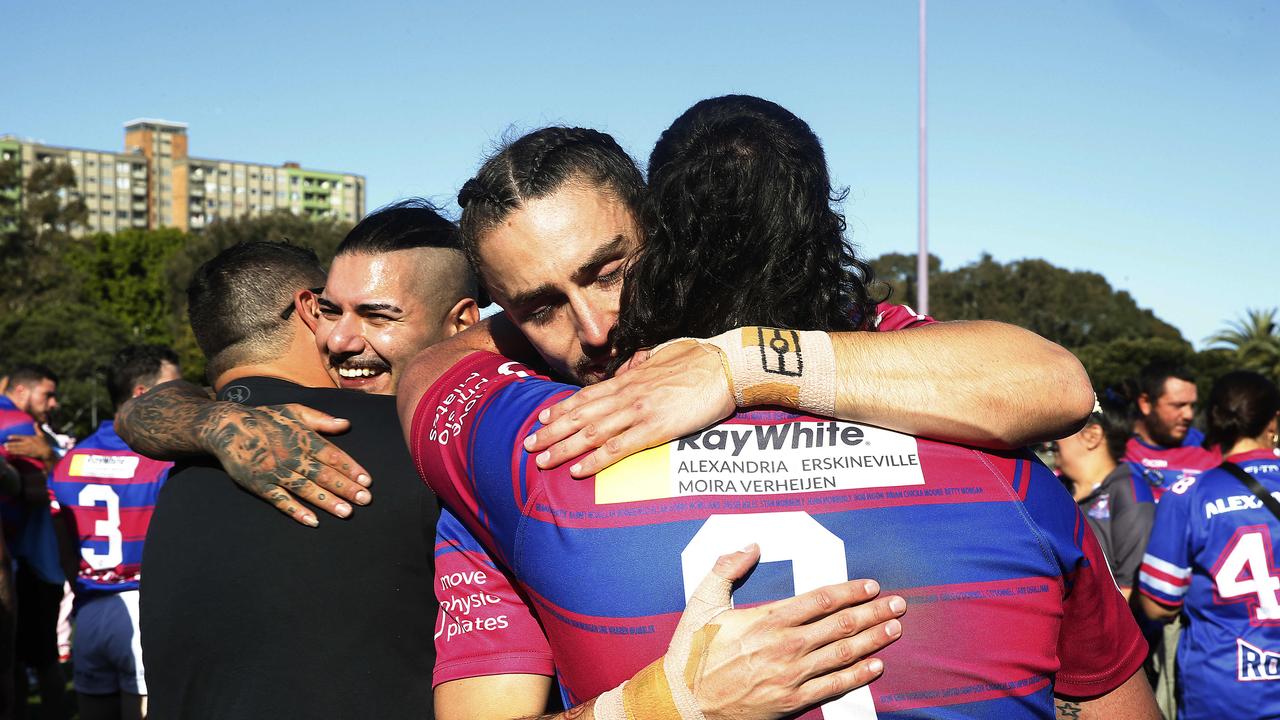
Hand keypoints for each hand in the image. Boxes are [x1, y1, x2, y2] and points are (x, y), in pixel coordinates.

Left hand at [3, 434, 55, 464]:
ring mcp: (27, 449)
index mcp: (30, 438)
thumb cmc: (45, 443)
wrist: (47, 452)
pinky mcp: (28, 454)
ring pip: (17, 449)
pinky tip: (11, 453)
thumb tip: (36, 422)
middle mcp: (27, 444)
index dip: (14, 437)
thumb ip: (37, 429)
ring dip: (11, 449)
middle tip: (4, 444)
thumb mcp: (42, 435)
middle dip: (10, 444)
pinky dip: (15, 453)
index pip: (20, 437)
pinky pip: (20, 453)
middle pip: (17, 444)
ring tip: (6, 448)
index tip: (8, 437)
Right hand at [200, 403, 372, 526]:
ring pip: (306, 489)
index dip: (351, 468)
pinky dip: (297, 511)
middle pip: (323, 474)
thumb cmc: (266, 418)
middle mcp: (292, 456)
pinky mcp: (260, 485)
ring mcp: (276, 472)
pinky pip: (281, 501)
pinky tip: (313, 521)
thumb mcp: (294, 411)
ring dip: (327, 502)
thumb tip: (346, 424)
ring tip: (347, 512)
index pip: (332, 455)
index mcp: (303, 438)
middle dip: (346, 488)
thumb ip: (321, 420)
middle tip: (366, 500)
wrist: (227, 427)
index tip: (367, 481)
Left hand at [524, 341, 734, 477]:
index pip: (586, 395)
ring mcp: (639, 411)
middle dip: (552, 431)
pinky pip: (619, 447)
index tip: (541, 419)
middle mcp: (628, 394)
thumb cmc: (700, 358)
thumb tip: (631, 368)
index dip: (561, 408)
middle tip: (528, 445)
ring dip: (564, 448)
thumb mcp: (663, 355)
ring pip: (591, 432)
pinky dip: (595, 460)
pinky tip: (578, 470)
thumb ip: (643, 365)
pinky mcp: (655, 428)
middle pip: (581, 415)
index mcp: (630, 378)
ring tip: (542, 461)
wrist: (725, 365)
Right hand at [680, 546, 904, 719]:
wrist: (684, 700)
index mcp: (767, 619)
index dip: (850, 591)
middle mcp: (785, 645)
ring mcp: (791, 675)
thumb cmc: (693, 651)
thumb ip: (726, 569)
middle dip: (873, 613)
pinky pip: (834, 686)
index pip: (820, 600)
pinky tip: (876, 666)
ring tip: (895, 629)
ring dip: (873, 640)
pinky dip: (858, 676)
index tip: (871, 586)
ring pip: (843, 653)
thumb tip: (751, 546)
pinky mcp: (792, 701)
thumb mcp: (701, 602)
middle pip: (840, 625)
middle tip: (898, 604)